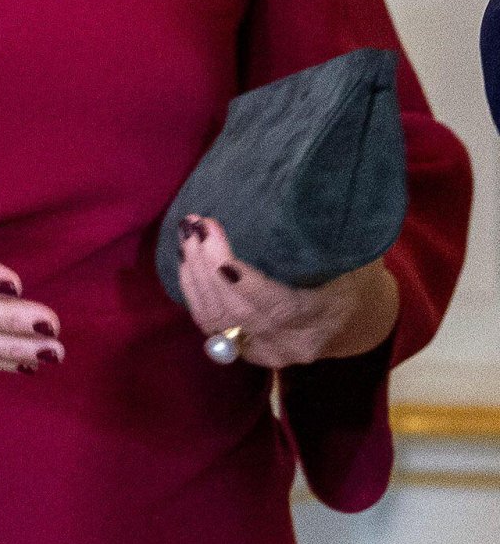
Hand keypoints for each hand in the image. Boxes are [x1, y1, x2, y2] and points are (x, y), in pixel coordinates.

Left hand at [177, 215, 399, 366]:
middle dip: (210, 267)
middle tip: (196, 225)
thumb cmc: (353, 276)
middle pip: (238, 312)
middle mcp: (291, 343)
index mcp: (322, 317)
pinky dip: (194, 294)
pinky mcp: (246, 350)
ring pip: (218, 321)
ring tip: (187, 236)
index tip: (219, 250)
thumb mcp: (353, 256)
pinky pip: (211, 327)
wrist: (355, 320)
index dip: (244, 283)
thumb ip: (327, 235)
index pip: (277, 306)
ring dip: (196, 277)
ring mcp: (266, 352)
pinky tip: (188, 263)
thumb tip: (300, 191)